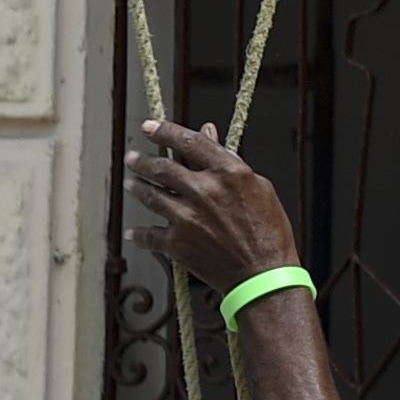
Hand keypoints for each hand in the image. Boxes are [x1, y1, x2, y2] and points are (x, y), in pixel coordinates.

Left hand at [128, 121, 301, 293]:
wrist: (263, 273)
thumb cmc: (268, 228)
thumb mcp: (257, 187)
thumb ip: (228, 161)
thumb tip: (207, 133)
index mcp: (229, 172)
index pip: (190, 142)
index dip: (165, 130)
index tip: (148, 125)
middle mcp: (205, 190)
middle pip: (163, 167)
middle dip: (142, 160)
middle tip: (132, 158)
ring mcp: (187, 217)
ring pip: (150, 196)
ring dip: (137, 187)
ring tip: (130, 183)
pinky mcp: (177, 243)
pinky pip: (148, 234)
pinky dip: (138, 233)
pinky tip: (132, 231)